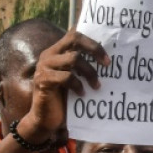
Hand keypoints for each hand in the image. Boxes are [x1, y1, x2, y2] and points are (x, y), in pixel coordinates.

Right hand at [19, 30, 107, 144]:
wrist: (46, 119)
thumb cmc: (65, 97)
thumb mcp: (77, 77)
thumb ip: (85, 64)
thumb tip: (109, 58)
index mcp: (58, 50)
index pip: (75, 34)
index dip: (92, 39)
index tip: (109, 49)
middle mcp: (49, 54)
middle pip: (75, 38)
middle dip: (95, 48)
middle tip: (107, 63)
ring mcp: (44, 66)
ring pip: (74, 58)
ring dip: (90, 72)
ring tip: (97, 85)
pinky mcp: (43, 80)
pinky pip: (67, 77)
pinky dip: (78, 85)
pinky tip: (82, 94)